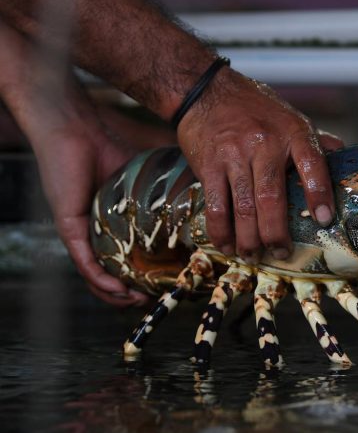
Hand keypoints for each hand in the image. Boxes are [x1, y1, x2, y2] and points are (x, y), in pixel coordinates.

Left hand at [0, 23, 149, 305]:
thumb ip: (171, 190)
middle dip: (132, 294)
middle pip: (112, 275)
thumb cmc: (111, 148)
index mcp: (116, 225)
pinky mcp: (70, 228)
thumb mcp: (150, 178)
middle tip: (154, 299)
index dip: (149, 277)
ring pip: (96, 276)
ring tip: (137, 301)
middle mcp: (97, 233)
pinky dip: (100, 281)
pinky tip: (118, 290)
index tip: (170, 283)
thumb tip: (212, 194)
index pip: (132, 259)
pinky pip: (85, 263)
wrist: (79, 130)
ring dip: (116, 295)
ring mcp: (82, 233)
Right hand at [177, 69, 336, 260]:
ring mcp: (235, 155)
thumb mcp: (292, 118)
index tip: (324, 220)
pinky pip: (215, 205)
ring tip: (254, 256)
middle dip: (276, 233)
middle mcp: (265, 144)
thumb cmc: (256, 108)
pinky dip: (221, 231)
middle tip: (282, 253)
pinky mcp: (209, 164)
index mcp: (293, 133)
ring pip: (243, 207)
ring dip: (249, 239)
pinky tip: (227, 245)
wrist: (207, 89)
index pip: (312, 165)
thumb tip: (347, 160)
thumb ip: (317, 142)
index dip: (319, 194)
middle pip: (271, 198)